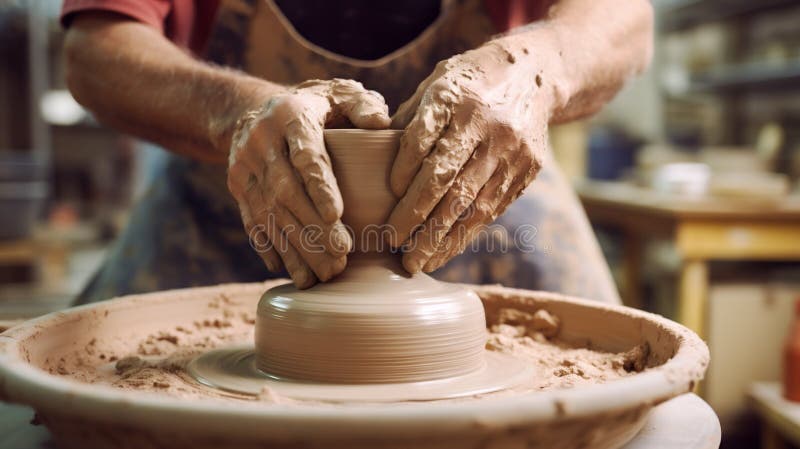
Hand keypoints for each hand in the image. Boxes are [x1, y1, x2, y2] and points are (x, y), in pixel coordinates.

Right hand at [228, 79, 390, 287]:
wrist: (253, 108)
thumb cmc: (315, 105)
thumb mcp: (339, 94)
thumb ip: (363, 106)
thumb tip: (382, 124)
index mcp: (290, 116)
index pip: (305, 154)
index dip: (319, 185)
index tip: (336, 215)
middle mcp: (261, 142)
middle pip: (286, 191)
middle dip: (313, 228)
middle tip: (341, 256)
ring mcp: (245, 167)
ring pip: (269, 213)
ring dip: (295, 247)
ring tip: (322, 275)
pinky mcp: (237, 187)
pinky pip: (251, 221)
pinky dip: (270, 248)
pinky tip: (288, 270)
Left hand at [388, 39, 560, 272]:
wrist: (536, 75)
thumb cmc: (469, 83)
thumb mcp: (436, 84)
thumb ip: (409, 121)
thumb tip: (371, 161)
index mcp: (454, 96)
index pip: (421, 141)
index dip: (402, 172)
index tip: (387, 196)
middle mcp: (485, 124)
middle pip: (445, 178)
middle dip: (416, 216)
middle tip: (392, 243)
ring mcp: (510, 150)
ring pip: (470, 202)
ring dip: (439, 238)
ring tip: (415, 262)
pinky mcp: (527, 170)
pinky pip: (491, 210)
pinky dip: (464, 235)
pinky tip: (443, 252)